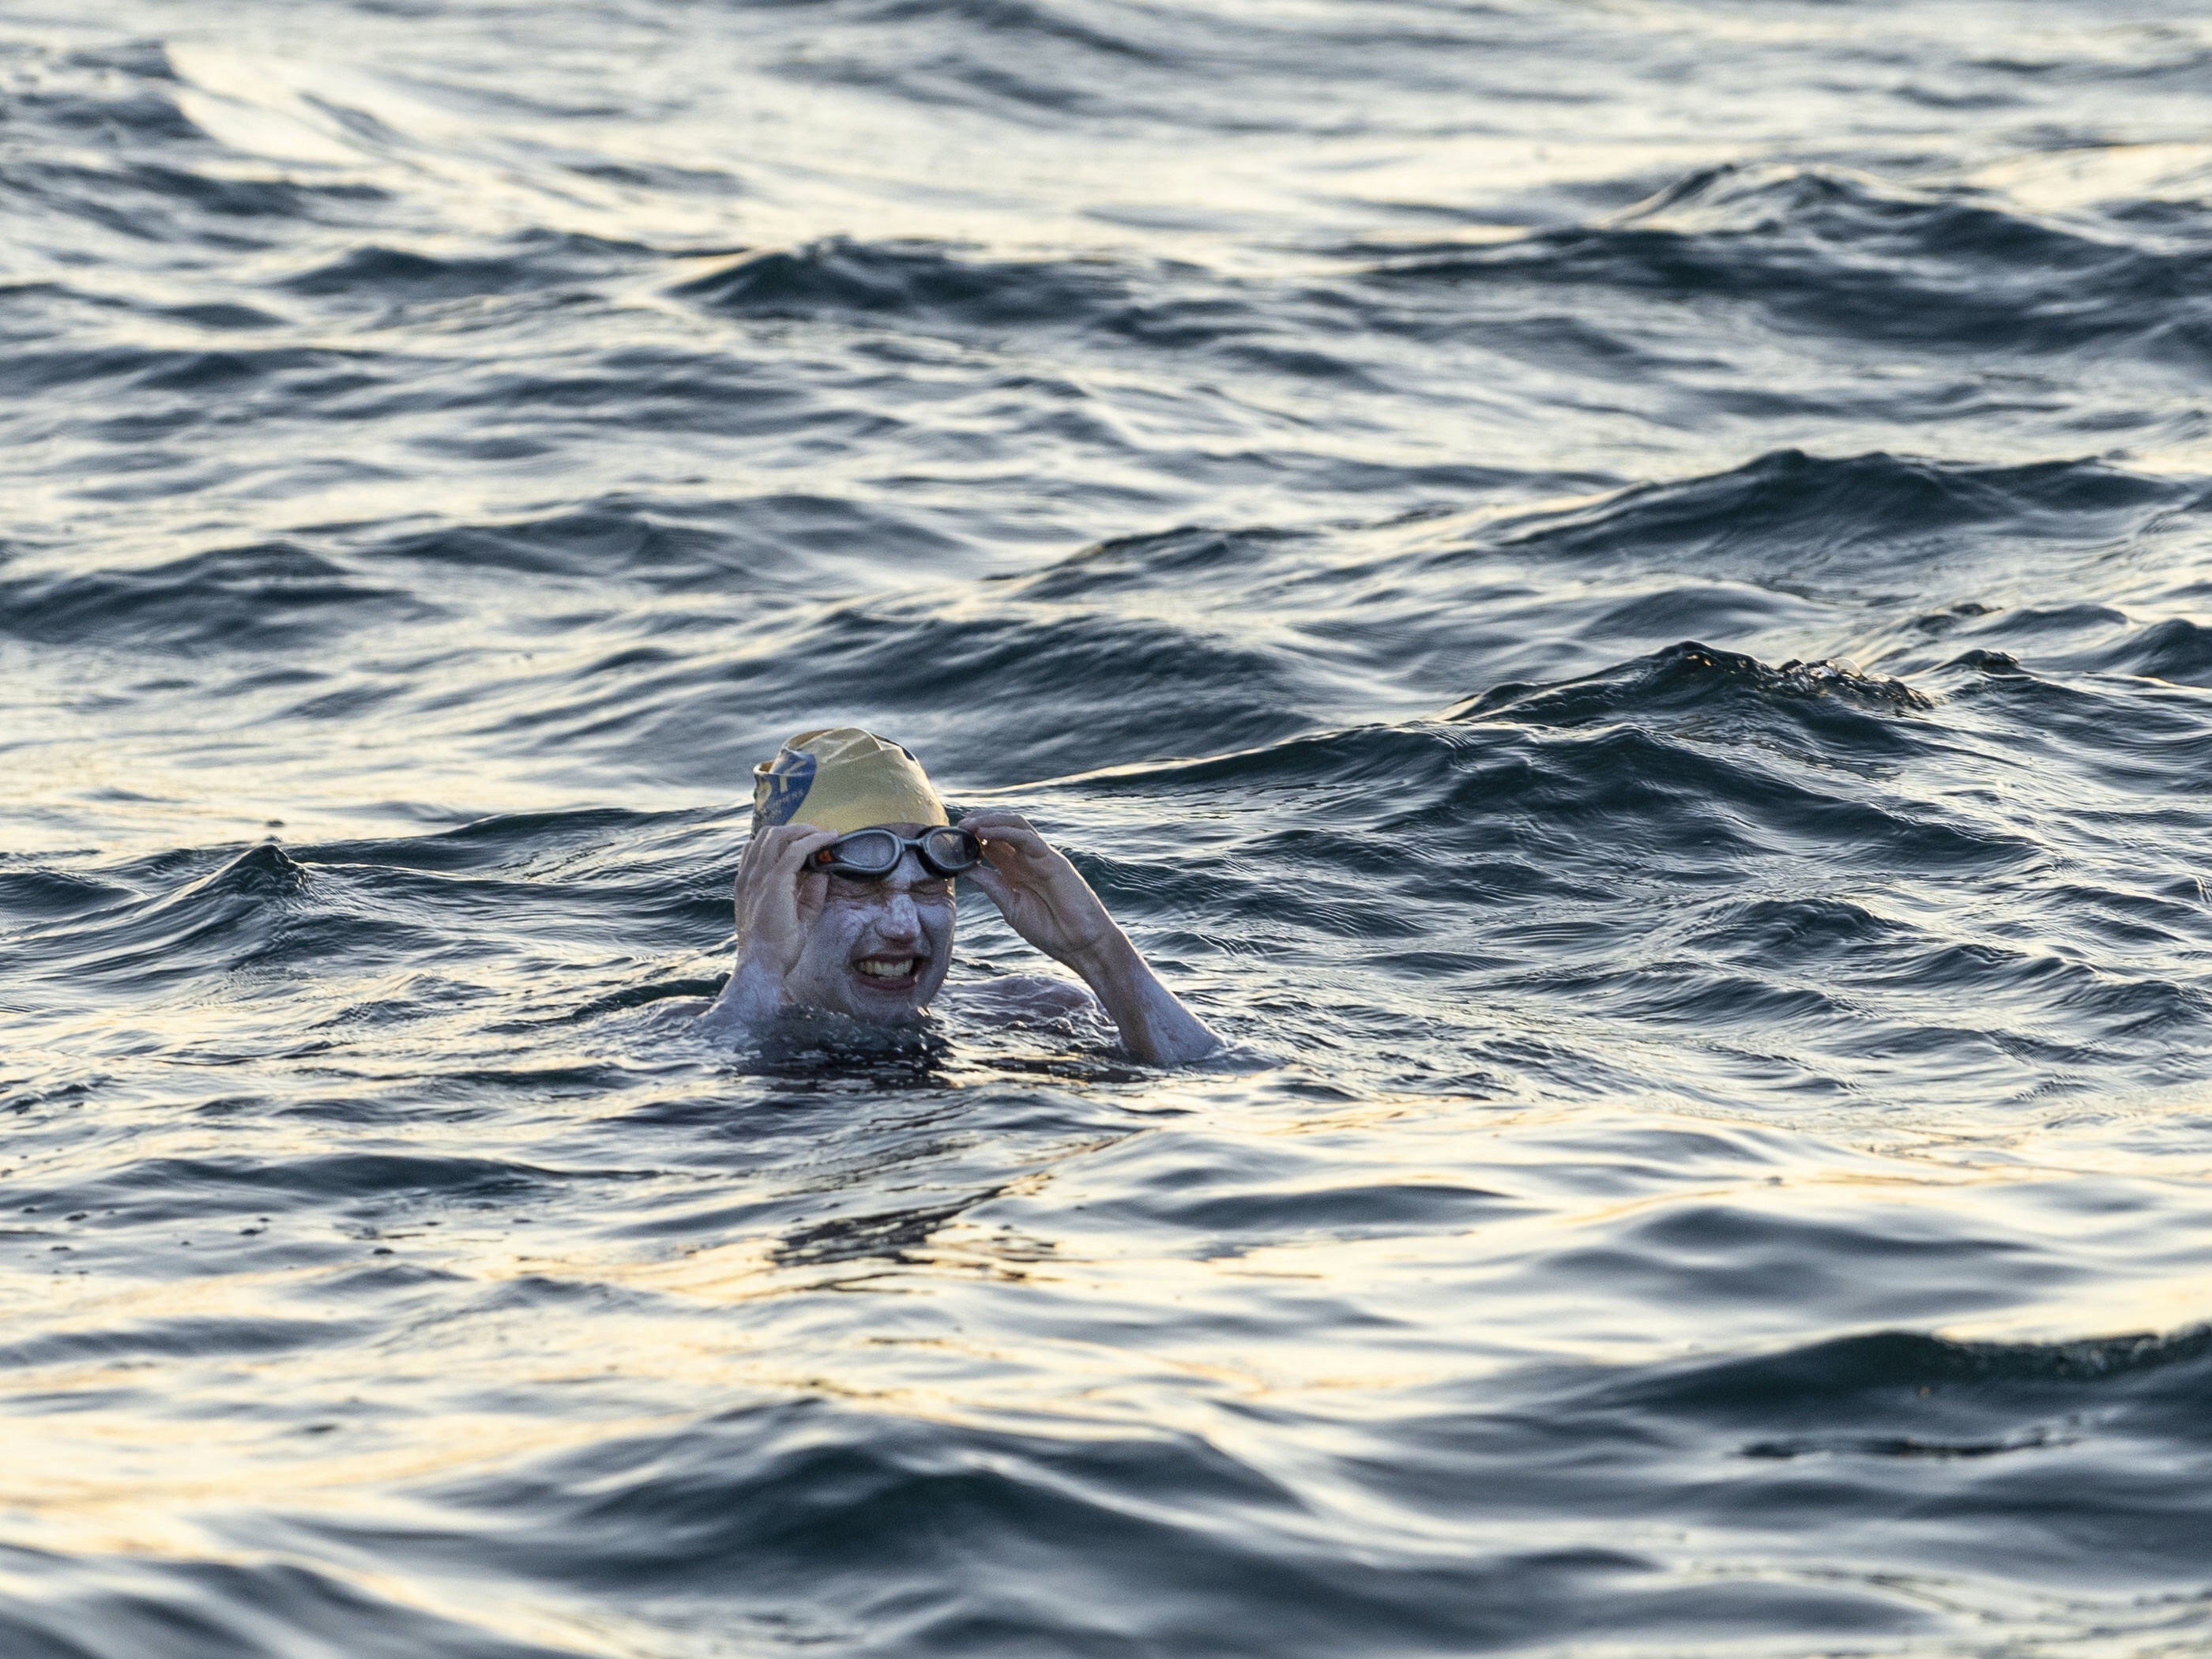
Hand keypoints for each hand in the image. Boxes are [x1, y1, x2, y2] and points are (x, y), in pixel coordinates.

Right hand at [721, 821, 836, 1013]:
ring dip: (805, 830)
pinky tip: (829, 840)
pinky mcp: (774, 882)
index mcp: (748, 883)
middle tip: (820, 835)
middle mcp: (749, 875)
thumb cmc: (775, 947)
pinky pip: (796, 850)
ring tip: (825, 835)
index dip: (784, 838)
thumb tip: (823, 874)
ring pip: (779, 835)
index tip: (807, 842)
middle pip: (768, 834)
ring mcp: (759, 877)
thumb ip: (809, 894)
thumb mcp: (797, 916)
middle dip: (797, 829)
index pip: (759, 846)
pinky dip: (814, 840)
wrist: (762, 965)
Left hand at [957, 810, 1122, 973]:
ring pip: (1015, 825)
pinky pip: (1027, 838)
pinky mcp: (1052, 859)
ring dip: (990, 820)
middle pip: (1001, 829)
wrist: (1080, 943)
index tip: (950, 839)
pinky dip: (1005, 831)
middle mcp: (1027, 860)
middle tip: (958, 826)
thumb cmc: (1049, 929)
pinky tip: (986, 832)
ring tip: (968, 824)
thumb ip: (992, 886)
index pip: (991, 845)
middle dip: (979, 822)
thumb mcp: (1011, 907)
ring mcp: (1040, 857)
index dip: (971, 838)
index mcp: (1015, 872)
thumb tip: (966, 869)